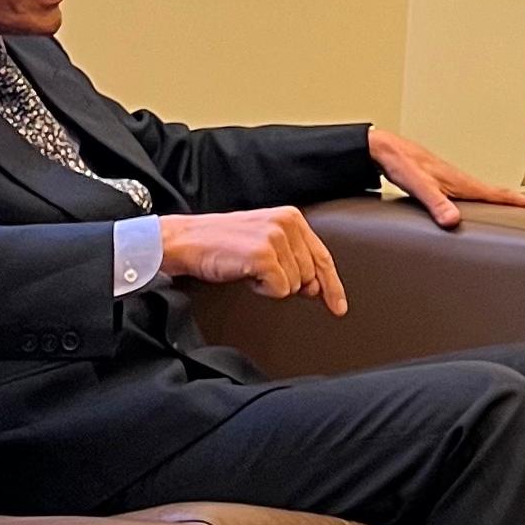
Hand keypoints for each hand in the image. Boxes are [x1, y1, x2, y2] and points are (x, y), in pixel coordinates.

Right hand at [157, 207, 346, 314]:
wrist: (186, 241)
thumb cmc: (222, 244)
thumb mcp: (264, 242)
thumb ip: (293, 259)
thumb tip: (316, 288)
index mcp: (292, 217)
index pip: (322, 257)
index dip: (332, 286)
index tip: (338, 307)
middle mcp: (288, 223)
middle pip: (310, 276)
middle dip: (290, 284)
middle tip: (261, 272)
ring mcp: (276, 238)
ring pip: (295, 285)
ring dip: (272, 285)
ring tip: (249, 268)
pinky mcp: (264, 255)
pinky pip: (280, 290)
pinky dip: (262, 290)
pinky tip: (245, 273)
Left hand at [368, 127, 524, 223]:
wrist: (385, 150)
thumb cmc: (401, 164)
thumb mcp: (418, 185)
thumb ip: (436, 203)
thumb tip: (453, 221)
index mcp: (462, 183)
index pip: (500, 194)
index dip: (523, 202)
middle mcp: (463, 181)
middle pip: (500, 194)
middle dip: (522, 203)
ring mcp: (455, 182)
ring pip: (488, 194)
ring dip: (506, 202)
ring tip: (520, 212)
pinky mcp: (445, 184)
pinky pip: (475, 195)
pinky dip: (487, 202)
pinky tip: (481, 210)